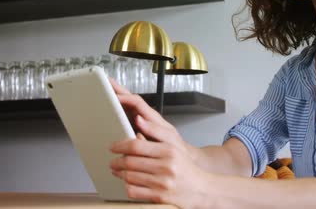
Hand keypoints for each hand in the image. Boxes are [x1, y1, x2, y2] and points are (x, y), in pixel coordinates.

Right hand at [108, 78, 193, 154]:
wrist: (177, 157)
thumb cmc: (173, 147)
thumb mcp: (166, 138)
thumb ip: (153, 129)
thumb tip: (139, 120)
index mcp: (151, 117)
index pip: (136, 102)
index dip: (125, 98)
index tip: (115, 97)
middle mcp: (145, 117)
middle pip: (129, 99)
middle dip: (117, 89)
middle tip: (106, 82)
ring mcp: (140, 122)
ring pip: (126, 106)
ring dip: (116, 97)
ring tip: (105, 90)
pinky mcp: (136, 128)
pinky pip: (125, 116)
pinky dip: (116, 110)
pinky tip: (109, 109)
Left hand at [109, 79, 208, 207]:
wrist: (202, 189)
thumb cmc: (186, 168)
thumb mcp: (173, 146)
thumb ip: (155, 133)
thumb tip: (138, 120)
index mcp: (168, 150)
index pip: (136, 145)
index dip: (120, 145)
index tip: (113, 147)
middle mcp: (166, 166)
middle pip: (130, 162)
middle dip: (117, 161)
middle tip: (113, 161)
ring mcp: (163, 182)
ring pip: (130, 177)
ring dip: (119, 174)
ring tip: (118, 171)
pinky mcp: (160, 197)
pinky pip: (134, 191)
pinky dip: (127, 187)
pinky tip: (127, 183)